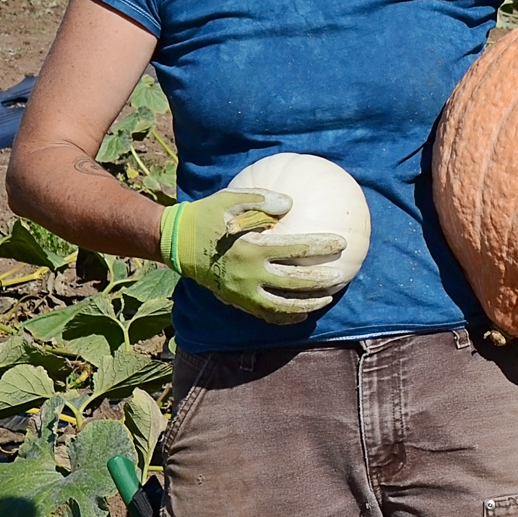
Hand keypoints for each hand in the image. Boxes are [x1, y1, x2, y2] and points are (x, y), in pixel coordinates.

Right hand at [159, 186, 350, 325]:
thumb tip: (290, 203)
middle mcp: (248, 274)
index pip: (294, 249)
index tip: (341, 243)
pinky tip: (300, 315)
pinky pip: (264, 314)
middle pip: (293, 282)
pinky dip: (284, 317)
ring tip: (326, 299)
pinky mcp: (235, 300)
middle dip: (320, 280)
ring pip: (281, 306)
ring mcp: (241, 292)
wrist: (176, 243)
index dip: (320, 246)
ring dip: (307, 305)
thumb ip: (261, 199)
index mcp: (250, 247)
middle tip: (339, 275)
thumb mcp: (230, 198)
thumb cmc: (207, 215)